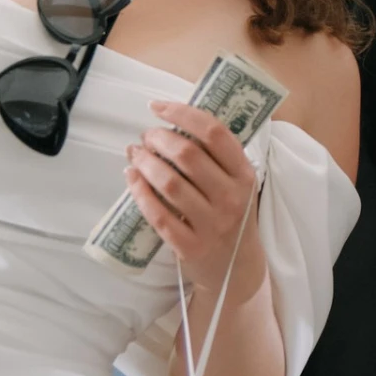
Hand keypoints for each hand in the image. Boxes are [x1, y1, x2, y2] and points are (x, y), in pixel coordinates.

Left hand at [128, 102, 259, 270]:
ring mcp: (212, 223)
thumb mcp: (237, 184)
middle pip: (188, 155)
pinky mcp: (191, 246)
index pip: (214, 133)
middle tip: (146, 136)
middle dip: (158, 138)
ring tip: (135, 154)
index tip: (158, 107)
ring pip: (170, 183)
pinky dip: (140, 192)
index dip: (182, 114)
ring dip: (145, 163)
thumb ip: (216, 157)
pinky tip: (132, 178)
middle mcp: (231, 197)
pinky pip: (158, 215)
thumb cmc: (231, 216)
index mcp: (244, 174)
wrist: (236, 269)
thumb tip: (173, 123)